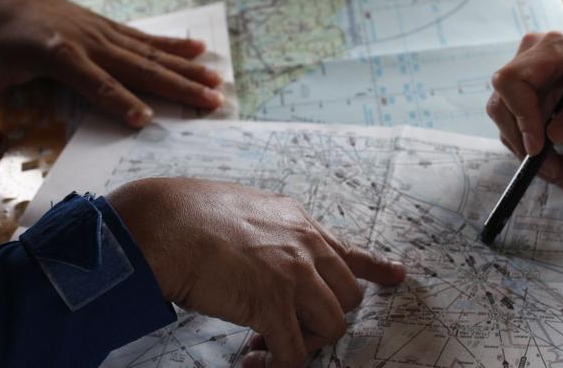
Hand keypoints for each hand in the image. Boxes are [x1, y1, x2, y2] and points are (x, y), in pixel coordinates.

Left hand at [0, 0, 223, 145]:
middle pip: (140, 68)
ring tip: (217, 80)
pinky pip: (146, 38)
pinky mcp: (110, 27)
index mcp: (61, 55)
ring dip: (186, 68)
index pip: (96, 83)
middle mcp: (91, 43)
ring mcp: (104, 33)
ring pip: (151, 53)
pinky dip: (174, 44)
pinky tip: (200, 49)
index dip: (120, 101)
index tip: (147, 119)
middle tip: (212, 99)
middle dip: (178, 86)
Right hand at [107, 178, 405, 367]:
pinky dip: (279, 365)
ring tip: (264, 345)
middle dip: (322, 320)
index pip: (349, 252)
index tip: (398, 277)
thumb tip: (277, 261)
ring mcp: (293, 274)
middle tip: (288, 329)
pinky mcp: (272, 304)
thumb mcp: (248, 210)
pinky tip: (252, 359)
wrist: (164, 223)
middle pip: (347, 299)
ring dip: (303, 344)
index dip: (376, 268)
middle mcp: (305, 246)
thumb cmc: (192, 217)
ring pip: (331, 327)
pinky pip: (295, 353)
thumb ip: (273, 234)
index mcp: (300, 224)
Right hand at [487, 22, 562, 184]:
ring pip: (509, 123)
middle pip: (503, 106)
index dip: (519, 116)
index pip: (513, 80)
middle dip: (526, 146)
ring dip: (533, 156)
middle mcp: (533, 58)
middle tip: (557, 173)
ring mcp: (528, 77)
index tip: (539, 148)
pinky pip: (520, 128)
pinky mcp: (529, 96)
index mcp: (556, 49)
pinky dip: (539, 153)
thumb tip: (555, 133)